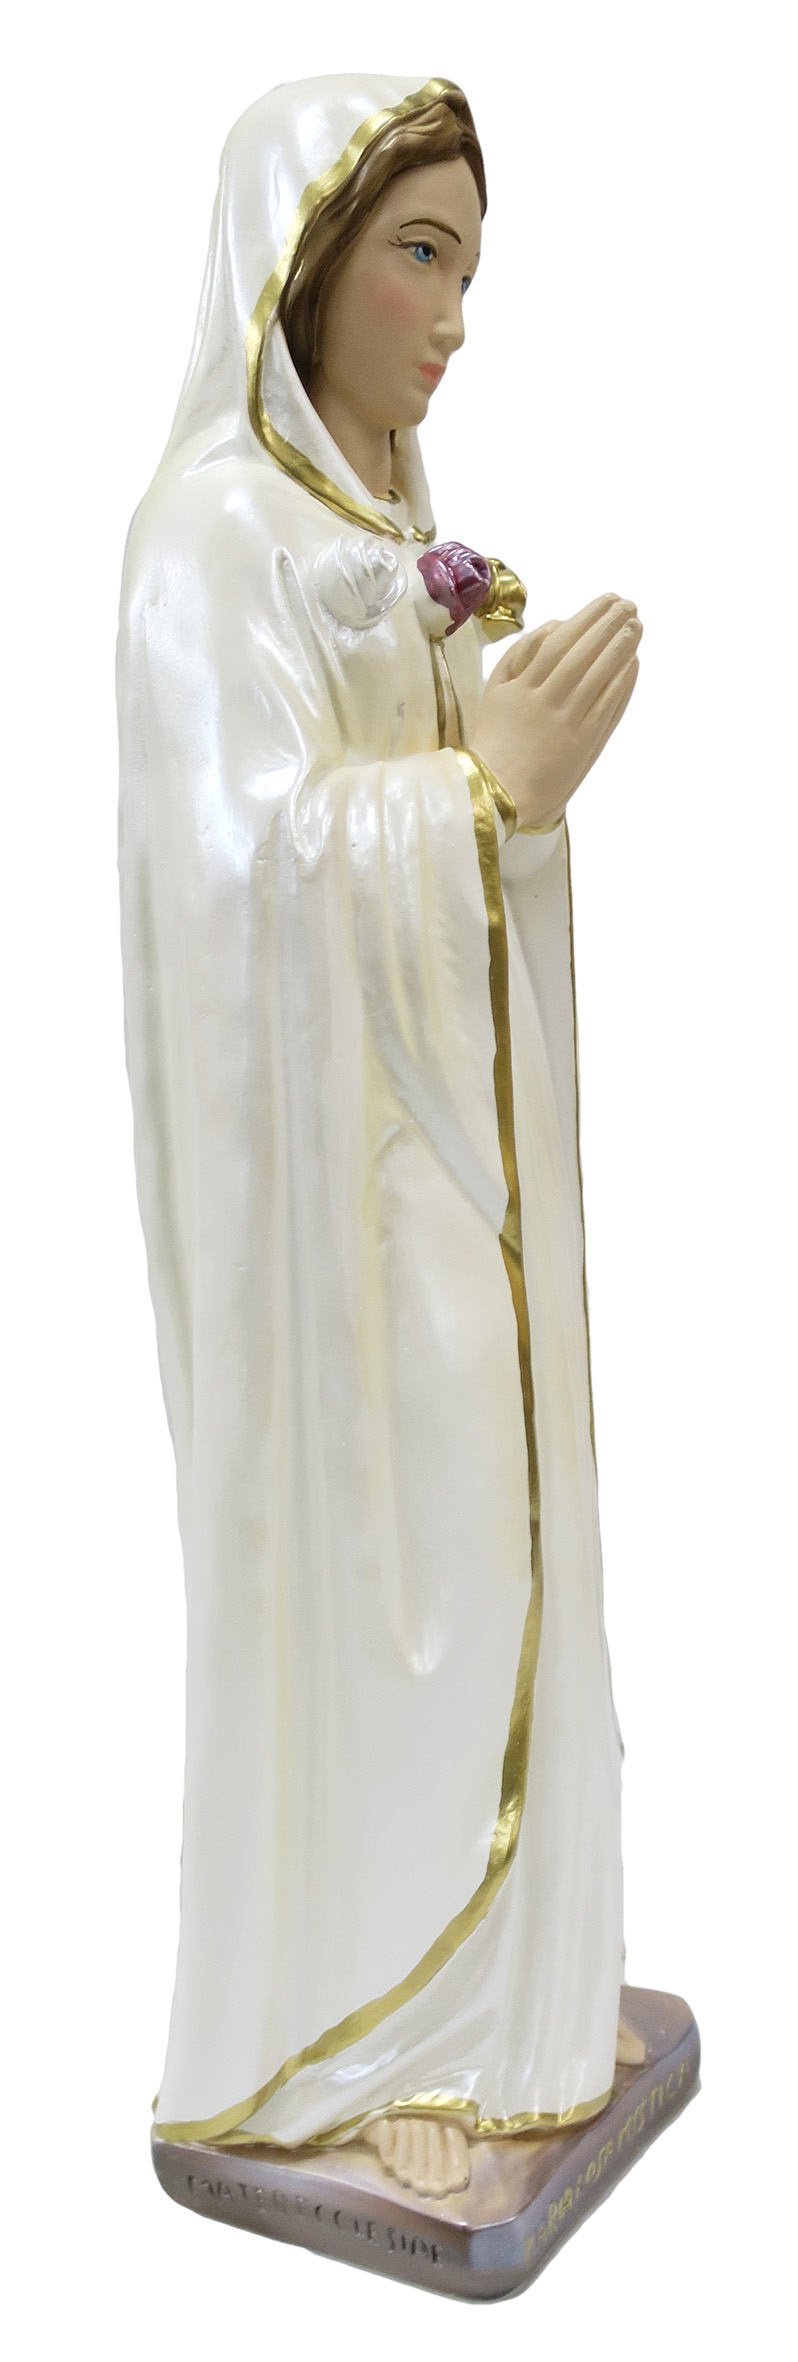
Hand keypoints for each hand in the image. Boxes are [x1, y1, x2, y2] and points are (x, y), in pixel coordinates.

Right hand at [471, 594, 641, 831]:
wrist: (498, 789)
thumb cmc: (496, 737)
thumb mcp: (496, 690)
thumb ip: (521, 654)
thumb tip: (554, 626)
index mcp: (521, 686)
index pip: (559, 642)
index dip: (586, 618)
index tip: (606, 600)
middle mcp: (545, 701)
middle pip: (581, 654)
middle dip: (607, 626)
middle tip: (628, 605)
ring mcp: (565, 723)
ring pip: (597, 677)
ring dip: (619, 648)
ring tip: (636, 626)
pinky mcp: (582, 744)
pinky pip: (606, 707)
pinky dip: (621, 683)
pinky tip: (632, 663)